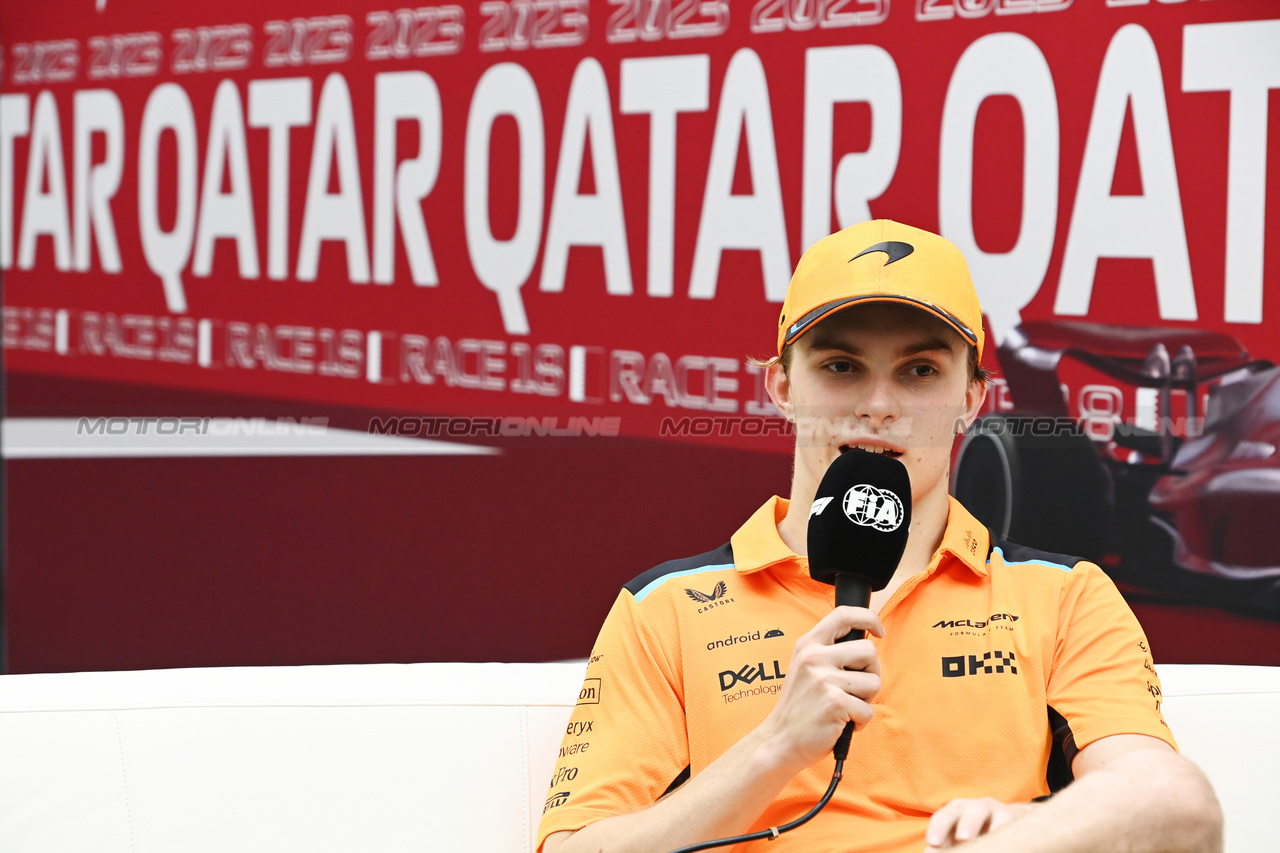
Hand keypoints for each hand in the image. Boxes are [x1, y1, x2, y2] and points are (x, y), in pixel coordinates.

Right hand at [757, 606, 883, 772]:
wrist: (780, 741)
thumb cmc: (799, 708)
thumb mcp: (805, 668)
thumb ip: (828, 652)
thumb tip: (866, 641)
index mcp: (808, 645)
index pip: (843, 614)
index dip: (868, 618)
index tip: (878, 631)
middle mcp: (814, 657)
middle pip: (869, 651)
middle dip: (871, 673)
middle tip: (855, 690)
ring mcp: (824, 679)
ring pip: (874, 682)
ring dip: (865, 700)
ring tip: (844, 708)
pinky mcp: (835, 703)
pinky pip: (868, 710)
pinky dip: (859, 722)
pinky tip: (840, 723)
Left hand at [924, 797, 1036, 849]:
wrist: (1006, 821)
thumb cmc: (972, 832)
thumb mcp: (955, 836)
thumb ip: (944, 846)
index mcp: (956, 810)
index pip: (944, 816)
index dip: (938, 828)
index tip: (933, 843)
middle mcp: (977, 807)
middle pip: (972, 812)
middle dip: (968, 824)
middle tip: (963, 838)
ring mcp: (1000, 812)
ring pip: (1000, 817)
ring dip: (997, 830)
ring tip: (993, 846)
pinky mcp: (1018, 822)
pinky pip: (1016, 828)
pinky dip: (1013, 838)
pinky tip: (1008, 847)